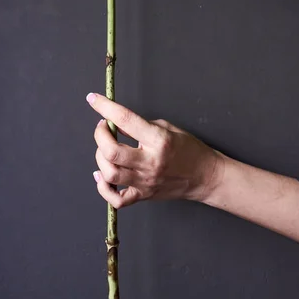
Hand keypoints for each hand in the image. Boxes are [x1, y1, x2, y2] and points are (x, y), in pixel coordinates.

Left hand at [87, 92, 223, 208]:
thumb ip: (140, 126)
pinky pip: (116, 199)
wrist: (205, 176)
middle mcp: (150, 162)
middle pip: (112, 151)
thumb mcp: (167, 127)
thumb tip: (115, 124)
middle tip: (103, 127)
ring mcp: (145, 182)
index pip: (125, 120)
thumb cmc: (188, 149)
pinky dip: (103, 187)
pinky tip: (101, 174)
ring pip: (110, 174)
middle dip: (100, 134)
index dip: (105, 107)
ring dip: (100, 157)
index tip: (93, 99)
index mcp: (158, 140)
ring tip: (105, 148)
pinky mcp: (143, 195)